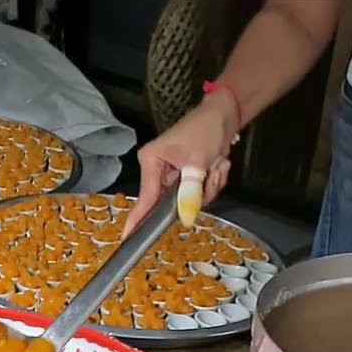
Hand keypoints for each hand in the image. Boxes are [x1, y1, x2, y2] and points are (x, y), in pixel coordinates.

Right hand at [123, 90, 240, 235]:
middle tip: (210, 174)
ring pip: (189, 199)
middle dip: (197, 191)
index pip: (146, 196)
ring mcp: (173, 175)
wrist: (224, 115)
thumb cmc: (205, 130)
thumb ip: (189, 191)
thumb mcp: (197, 161)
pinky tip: (217, 166)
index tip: (127, 236)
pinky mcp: (187, 177)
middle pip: (172, 201)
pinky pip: (198, 193)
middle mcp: (158, 170)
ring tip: (216, 166)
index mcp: (151, 161)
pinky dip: (212, 182)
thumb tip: (185, 215)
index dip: (138, 218)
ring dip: (208, 186)